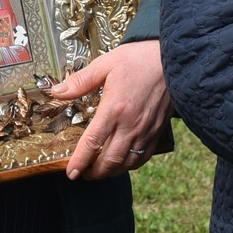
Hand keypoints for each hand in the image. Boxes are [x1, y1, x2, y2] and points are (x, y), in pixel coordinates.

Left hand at [56, 41, 170, 178]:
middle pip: (110, 160)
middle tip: (82, 173)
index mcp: (114, 108)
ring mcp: (146, 130)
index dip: (80, 161)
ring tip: (99, 172)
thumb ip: (81, 81)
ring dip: (111, 172)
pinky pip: (143, 157)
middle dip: (94, 172)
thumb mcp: (106, 64)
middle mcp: (130, 124)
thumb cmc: (139, 59)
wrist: (175, 60)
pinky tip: (121, 163)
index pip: (93, 142)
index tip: (71, 173)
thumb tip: (57, 92)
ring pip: (127, 163)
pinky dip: (130, 165)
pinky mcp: (157, 131)